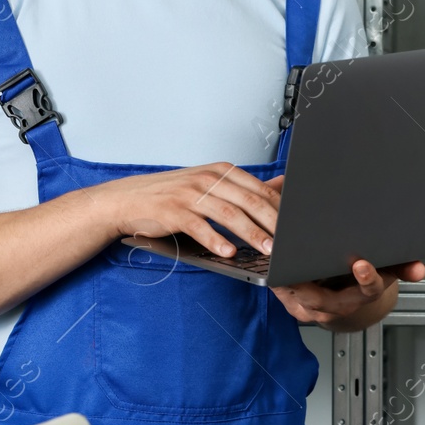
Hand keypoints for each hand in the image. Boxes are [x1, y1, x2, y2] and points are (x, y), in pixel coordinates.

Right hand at [89, 162, 281, 258]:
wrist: (129, 199)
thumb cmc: (174, 195)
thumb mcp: (210, 184)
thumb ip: (244, 188)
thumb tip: (281, 187)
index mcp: (221, 171)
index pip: (259, 190)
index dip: (280, 210)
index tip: (295, 227)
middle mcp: (208, 179)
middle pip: (249, 202)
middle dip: (272, 224)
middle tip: (288, 242)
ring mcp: (191, 194)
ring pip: (229, 214)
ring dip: (251, 234)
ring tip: (266, 250)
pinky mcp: (175, 212)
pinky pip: (200, 227)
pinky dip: (217, 240)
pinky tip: (229, 253)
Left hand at [272, 259, 424, 327]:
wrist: (342, 306)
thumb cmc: (359, 281)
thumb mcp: (385, 272)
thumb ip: (401, 267)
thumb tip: (420, 270)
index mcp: (362, 296)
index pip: (369, 291)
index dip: (367, 280)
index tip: (362, 265)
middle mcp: (337, 308)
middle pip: (326, 298)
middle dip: (314, 281)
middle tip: (302, 257)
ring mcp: (314, 310)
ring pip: (299, 296)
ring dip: (289, 278)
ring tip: (281, 254)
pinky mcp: (294, 306)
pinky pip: (284, 294)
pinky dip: (277, 277)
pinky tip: (272, 259)